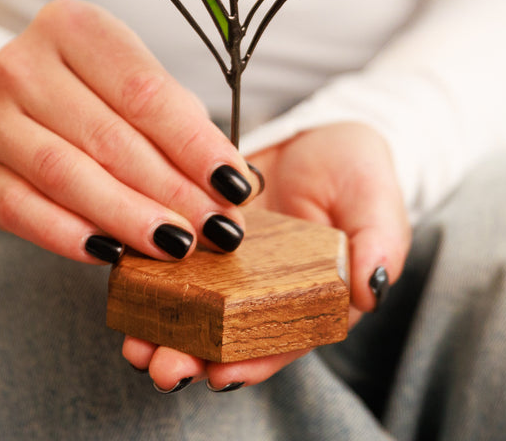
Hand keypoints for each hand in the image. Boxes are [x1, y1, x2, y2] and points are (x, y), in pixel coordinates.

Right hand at [0, 0, 261, 263]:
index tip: (236, 186)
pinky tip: (112, 254)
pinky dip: (70, 235)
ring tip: (177, 245)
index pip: (143, 91)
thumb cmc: (98, 90)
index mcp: (72, 25)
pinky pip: (23, 208)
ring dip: (127, 215)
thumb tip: (238, 186)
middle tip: (216, 228)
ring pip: (66, 173)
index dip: (194, 143)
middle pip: (108, 136)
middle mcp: (21, 63)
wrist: (19, 97)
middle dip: (171, 188)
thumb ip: (183, 126)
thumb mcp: (139, 83)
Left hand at [123, 122, 410, 391]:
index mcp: (311, 300)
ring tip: (136, 345)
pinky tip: (126, 285)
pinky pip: (172, 258)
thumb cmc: (359, 174)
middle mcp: (264, 292)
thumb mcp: (377, 204)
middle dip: (193, 358)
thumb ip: (380, 244)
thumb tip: (373, 288)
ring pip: (193, 307)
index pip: (282, 342)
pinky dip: (148, 276)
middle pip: (227, 337)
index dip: (253, 362)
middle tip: (164, 367)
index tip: (223, 373)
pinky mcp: (201, 230)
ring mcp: (230, 265)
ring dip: (163, 330)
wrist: (322, 132)